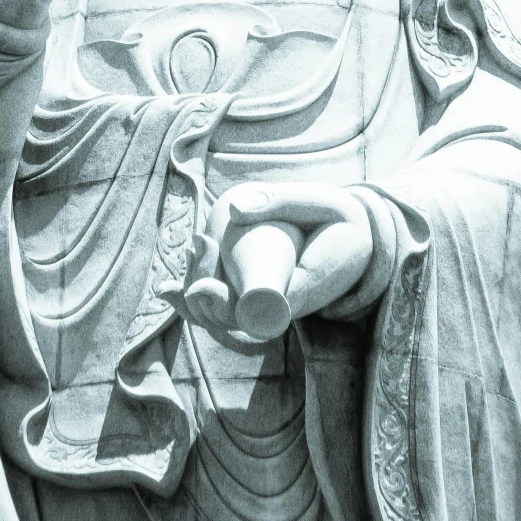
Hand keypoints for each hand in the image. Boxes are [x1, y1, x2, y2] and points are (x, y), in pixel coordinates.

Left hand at [180, 182, 373, 341]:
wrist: (354, 242)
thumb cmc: (338, 220)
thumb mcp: (322, 202)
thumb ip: (281, 201)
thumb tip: (230, 210)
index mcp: (308, 285)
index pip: (262, 311)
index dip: (227, 306)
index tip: (200, 289)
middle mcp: (287, 305)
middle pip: (237, 319)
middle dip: (204, 298)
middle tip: (194, 249)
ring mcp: (271, 307)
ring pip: (227, 318)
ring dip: (195, 297)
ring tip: (184, 259)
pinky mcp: (259, 301)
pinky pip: (226, 309)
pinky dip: (195, 300)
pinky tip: (166, 290)